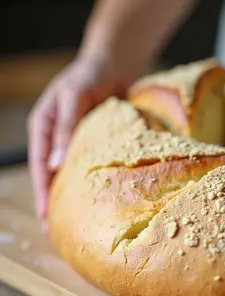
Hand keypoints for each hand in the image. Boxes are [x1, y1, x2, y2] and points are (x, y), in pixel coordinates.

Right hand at [27, 55, 131, 224]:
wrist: (114, 64)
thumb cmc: (89, 75)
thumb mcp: (74, 98)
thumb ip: (65, 129)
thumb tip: (53, 166)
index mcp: (44, 128)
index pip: (39, 167)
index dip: (42, 192)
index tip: (46, 217)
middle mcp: (57, 138)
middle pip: (53, 175)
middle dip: (55, 201)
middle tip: (59, 231)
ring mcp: (77, 142)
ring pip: (73, 174)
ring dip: (75, 196)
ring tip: (79, 221)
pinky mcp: (97, 142)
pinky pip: (94, 166)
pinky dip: (95, 182)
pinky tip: (102, 199)